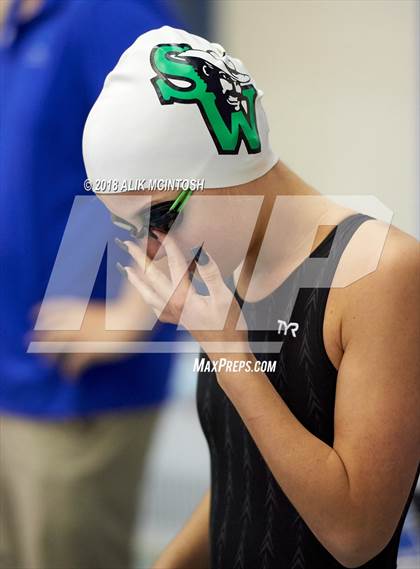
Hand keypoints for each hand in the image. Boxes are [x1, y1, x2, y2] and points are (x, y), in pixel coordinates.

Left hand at [28, 297, 139, 379]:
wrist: (132, 320)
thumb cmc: (124, 315)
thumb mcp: (102, 312)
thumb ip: (89, 317)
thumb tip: (86, 324)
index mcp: (79, 310)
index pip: (53, 308)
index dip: (40, 311)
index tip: (32, 315)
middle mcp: (75, 322)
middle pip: (48, 330)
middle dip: (38, 338)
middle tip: (31, 344)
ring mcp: (79, 337)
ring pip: (54, 347)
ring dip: (49, 356)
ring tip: (47, 364)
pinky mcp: (87, 351)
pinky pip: (71, 364)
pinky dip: (69, 372)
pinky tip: (71, 377)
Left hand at [121, 230, 249, 355]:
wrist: (226, 353)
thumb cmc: (229, 326)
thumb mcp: (224, 297)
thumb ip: (211, 274)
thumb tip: (200, 252)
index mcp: (184, 296)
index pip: (174, 264)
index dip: (167, 245)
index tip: (160, 230)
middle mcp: (173, 305)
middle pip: (152, 276)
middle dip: (140, 258)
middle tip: (128, 243)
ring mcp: (172, 314)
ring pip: (148, 292)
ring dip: (137, 278)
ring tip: (127, 267)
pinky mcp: (175, 321)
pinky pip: (154, 306)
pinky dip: (146, 296)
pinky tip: (146, 293)